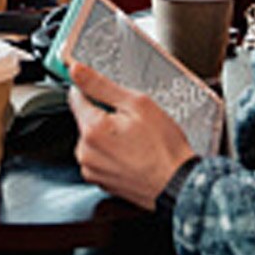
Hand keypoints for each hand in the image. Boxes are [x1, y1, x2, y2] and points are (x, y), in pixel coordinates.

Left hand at [68, 62, 195, 210]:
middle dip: (103, 114)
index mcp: (92, 130)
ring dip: (106, 134)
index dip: (94, 91)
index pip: (76, 96)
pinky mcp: (99, 181)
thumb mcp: (137, 104)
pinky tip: (131, 154)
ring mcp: (92, 169)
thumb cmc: (164, 148)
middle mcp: (86, 153)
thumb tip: (75, 69)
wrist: (179, 185)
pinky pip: (98, 156)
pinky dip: (110, 152)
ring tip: (133, 140)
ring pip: (91, 138)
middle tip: (130, 121)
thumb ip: (101, 85)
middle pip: (84, 118)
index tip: (109, 95)